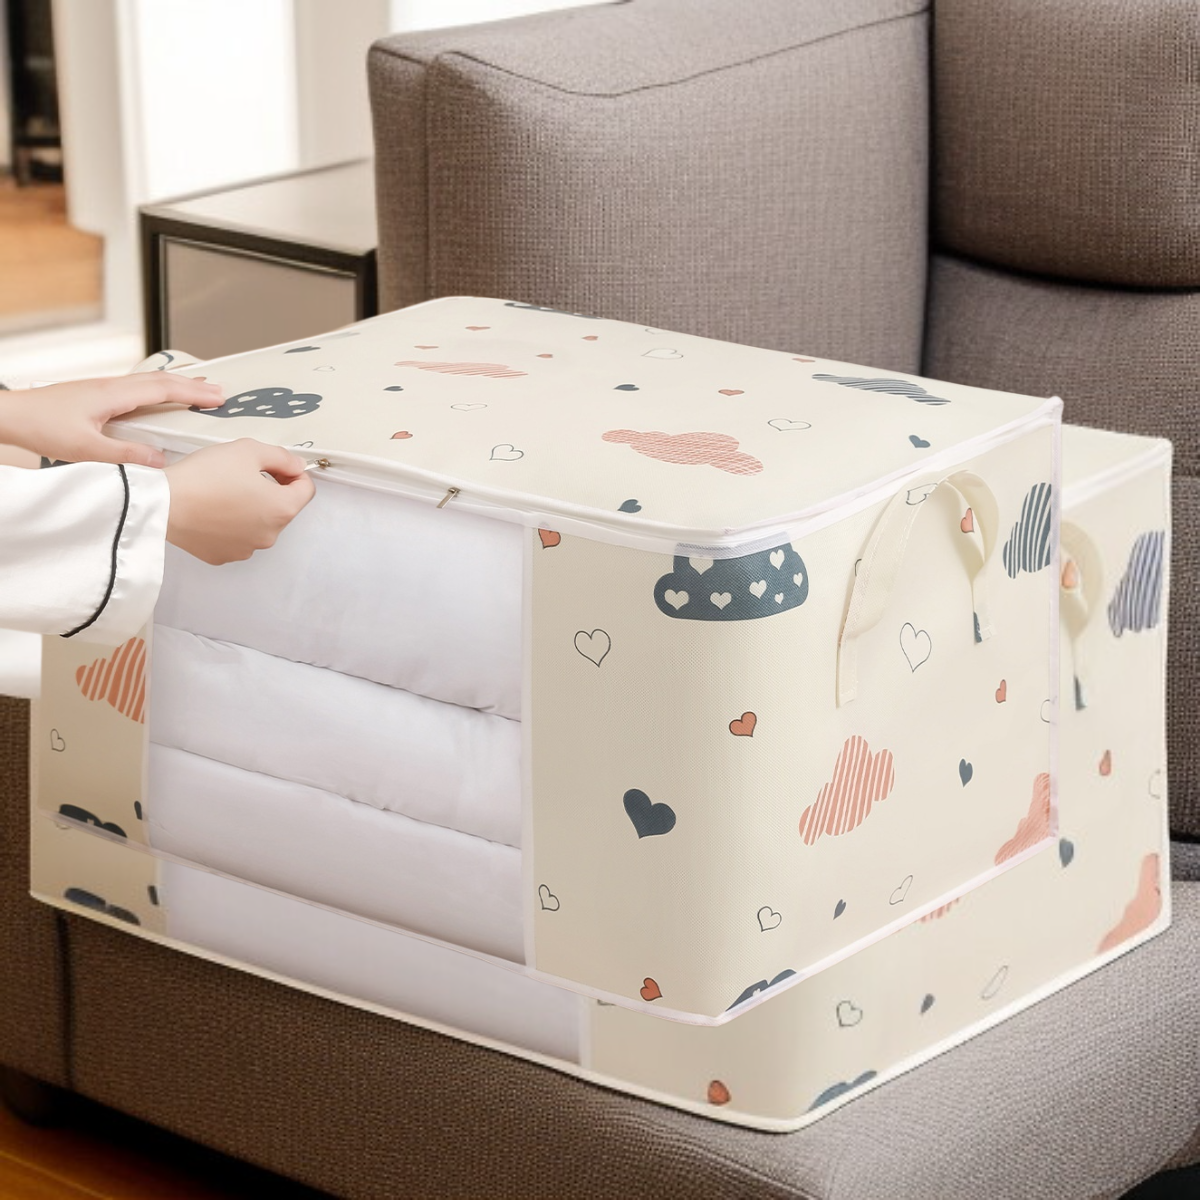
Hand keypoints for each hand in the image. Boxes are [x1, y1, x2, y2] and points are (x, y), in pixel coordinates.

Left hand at [0, 374, 224, 467]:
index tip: (217, 398)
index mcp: (112, 395)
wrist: (10, 415)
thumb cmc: (40, 426)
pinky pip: (136, 389)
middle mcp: (110, 387)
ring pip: (148, 382)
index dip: (193, 394)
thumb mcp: (85, 449)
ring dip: (176, 386)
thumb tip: (160, 460)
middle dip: (192, 385)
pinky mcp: (95, 396)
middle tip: (218, 391)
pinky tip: (157, 400)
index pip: (163, 390)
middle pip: (160, 380)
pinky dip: (157, 391)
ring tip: (196, 391)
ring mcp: (102, 389)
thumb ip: (125, 455)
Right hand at [164, 439, 315, 564]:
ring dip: (250, 509)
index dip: (294, 473)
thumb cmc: (204, 476)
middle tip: (243, 474)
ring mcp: (247, 549)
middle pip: (282, 508)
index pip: (306, 490)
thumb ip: (281, 457)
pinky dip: (231, 525)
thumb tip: (296, 465)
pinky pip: (237, 537)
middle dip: (271, 490)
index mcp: (282, 509)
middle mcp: (270, 535)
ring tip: (224, 492)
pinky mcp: (224, 556)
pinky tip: (212, 510)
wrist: (163, 503)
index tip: (277, 466)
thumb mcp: (248, 450)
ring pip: (259, 524)